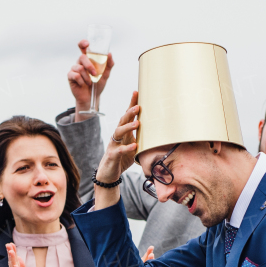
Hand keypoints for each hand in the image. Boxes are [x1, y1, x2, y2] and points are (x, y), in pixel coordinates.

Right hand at [67, 40, 114, 118]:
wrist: (91, 97)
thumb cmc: (98, 85)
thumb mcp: (106, 75)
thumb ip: (109, 64)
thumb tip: (109, 54)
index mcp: (88, 59)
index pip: (83, 47)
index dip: (83, 43)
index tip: (87, 43)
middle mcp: (80, 62)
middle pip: (82, 57)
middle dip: (89, 65)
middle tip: (95, 74)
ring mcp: (74, 69)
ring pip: (79, 67)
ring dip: (87, 76)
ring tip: (90, 82)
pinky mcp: (70, 76)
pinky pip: (76, 75)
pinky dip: (82, 81)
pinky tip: (83, 84)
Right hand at [93, 91, 139, 209]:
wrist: (108, 173)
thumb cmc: (122, 158)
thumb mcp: (133, 146)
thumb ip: (141, 138)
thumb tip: (157, 131)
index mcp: (123, 133)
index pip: (127, 116)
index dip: (131, 104)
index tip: (137, 92)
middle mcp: (117, 136)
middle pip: (122, 121)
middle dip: (130, 112)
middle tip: (138, 106)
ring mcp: (113, 145)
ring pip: (119, 132)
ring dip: (128, 127)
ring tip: (138, 123)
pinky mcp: (112, 156)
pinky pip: (119, 150)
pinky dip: (127, 147)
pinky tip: (135, 145)